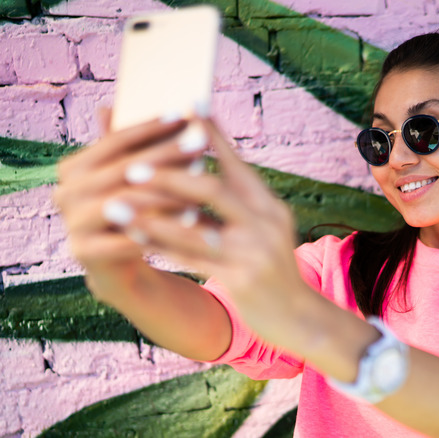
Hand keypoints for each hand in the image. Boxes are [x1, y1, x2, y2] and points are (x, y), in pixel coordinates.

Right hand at [53, 110, 201, 294]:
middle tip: (201, 146)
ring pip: (123, 203)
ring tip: (199, 186)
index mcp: (73, 168)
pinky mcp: (83, 252)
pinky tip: (189, 221)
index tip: (184, 115)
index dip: (150, 127)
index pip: (114, 140)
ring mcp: (71, 223)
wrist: (121, 264)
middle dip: (165, 156)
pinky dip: (158, 230)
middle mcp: (65, 192)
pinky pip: (124, 238)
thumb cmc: (134, 210)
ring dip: (164, 194)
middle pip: (122, 170)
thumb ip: (135, 145)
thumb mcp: (134, 176)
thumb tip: (144, 103)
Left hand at [125, 118, 310, 344]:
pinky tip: (134, 239)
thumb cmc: (273, 268)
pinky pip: (191, 260)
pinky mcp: (242, 280)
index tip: (186, 108)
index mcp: (269, 206)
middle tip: (132, 166)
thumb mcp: (266, 230)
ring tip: (117, 205)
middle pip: (214, 190)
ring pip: (194, 229)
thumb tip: (197, 175)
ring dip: (151, 216)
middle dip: (170, 175)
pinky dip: (160, 247)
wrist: (301, 317)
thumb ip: (237, 204)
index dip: (211, 136)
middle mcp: (265, 223)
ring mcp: (254, 252)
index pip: (237, 164)